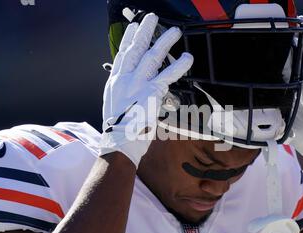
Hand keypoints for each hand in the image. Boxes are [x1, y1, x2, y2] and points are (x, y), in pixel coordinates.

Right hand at [100, 13, 193, 166]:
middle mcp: (124, 80)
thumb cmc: (119, 130)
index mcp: (115, 83)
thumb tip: (138, 88)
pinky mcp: (150, 92)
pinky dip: (179, 66)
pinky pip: (167, 75)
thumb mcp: (117, 107)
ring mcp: (137, 84)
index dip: (128, 39)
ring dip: (164, 42)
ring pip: (152, 57)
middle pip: (135, 49)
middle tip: (152, 18)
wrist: (118, 144)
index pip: (122, 55)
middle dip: (144, 31)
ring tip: (175, 32)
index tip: (133, 27)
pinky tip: (187, 57)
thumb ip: (127, 93)